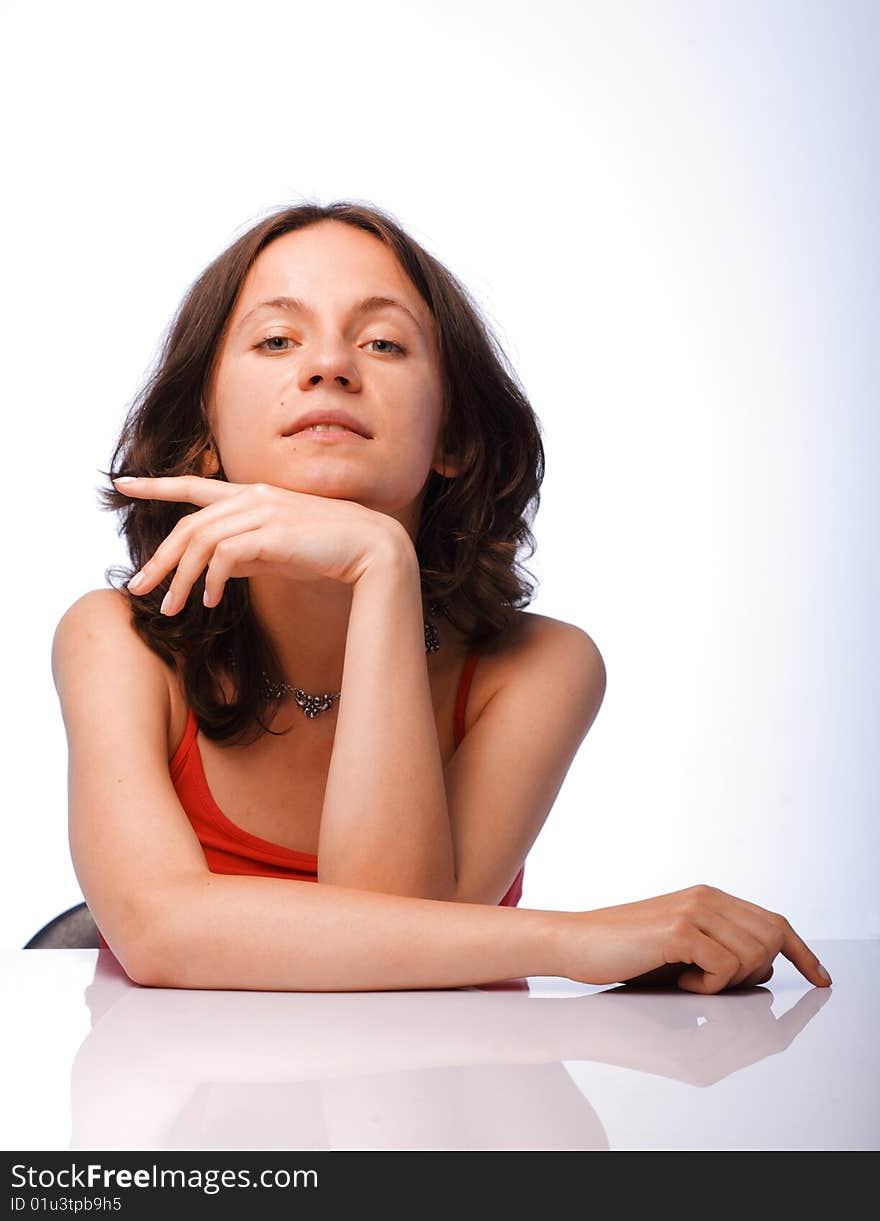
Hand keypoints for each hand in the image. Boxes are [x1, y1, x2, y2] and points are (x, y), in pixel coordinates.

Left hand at [113, 476, 407, 612]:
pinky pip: (225, 556)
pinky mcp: (272, 533)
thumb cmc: (328, 552)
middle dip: (160, 559)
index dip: (157, 485)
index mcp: (253, 495)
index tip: (123, 484)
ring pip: (201, 541)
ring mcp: (263, 512)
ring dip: (182, 578)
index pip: (194, 484)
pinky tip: (212, 602)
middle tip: (139, 586)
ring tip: (172, 608)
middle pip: (189, 524)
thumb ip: (245, 554)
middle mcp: (253, 497)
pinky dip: (212, 581)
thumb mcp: (278, 553)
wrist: (370, 548)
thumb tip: (214, 571)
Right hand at [554, 884, 831, 993]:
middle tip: (708, 983)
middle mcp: (706, 896)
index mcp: (709, 897)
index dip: (803, 951)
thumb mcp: (684, 951)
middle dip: (753, 975)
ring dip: (727, 982)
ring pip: (752, 956)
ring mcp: (693, 910)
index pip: (774, 921)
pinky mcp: (679, 930)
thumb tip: (767, 967)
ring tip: (687, 979)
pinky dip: (707, 986)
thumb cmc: (625, 952)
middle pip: (771, 941)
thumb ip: (723, 951)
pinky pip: (724, 968)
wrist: (575, 942)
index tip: (821, 977)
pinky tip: (677, 979)